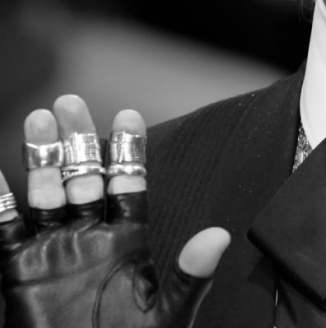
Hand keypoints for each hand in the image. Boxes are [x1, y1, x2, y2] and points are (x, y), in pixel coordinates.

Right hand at [0, 95, 230, 327]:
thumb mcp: (168, 314)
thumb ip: (190, 274)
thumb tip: (219, 236)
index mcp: (126, 239)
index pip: (128, 183)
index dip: (127, 150)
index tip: (127, 115)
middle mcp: (89, 236)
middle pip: (83, 176)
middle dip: (77, 140)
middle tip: (70, 103)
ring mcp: (52, 248)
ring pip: (45, 193)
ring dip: (41, 158)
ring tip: (39, 120)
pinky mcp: (18, 268)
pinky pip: (4, 227)